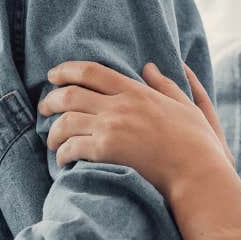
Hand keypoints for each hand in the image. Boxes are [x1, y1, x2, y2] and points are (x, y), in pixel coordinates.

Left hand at [40, 60, 240, 239]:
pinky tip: (63, 160)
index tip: (53, 75)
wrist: (197, 172)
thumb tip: (150, 67)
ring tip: (51, 140)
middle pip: (70, 94)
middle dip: (51, 100)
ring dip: (53, 131)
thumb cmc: (197, 143)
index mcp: (136, 91)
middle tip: (43, 107)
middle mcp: (119, 105)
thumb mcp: (185, 105)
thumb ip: (166, 84)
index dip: (66, 70)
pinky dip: (62, 153)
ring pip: (66, 121)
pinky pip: (72, 147)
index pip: (92, 71)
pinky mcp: (106, 151)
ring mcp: (111, 127)